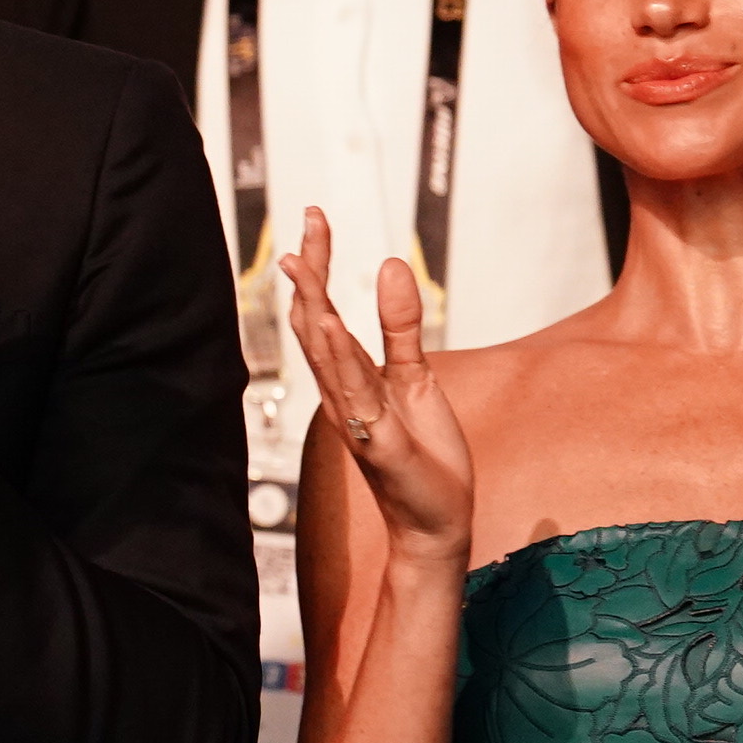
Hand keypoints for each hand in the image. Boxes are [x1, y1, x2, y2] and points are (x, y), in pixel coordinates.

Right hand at [281, 208, 473, 566]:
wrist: (437, 522)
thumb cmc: (423, 455)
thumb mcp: (418, 378)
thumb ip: (402, 326)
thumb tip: (390, 267)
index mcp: (350, 378)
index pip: (321, 313)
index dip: (317, 266)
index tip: (313, 220)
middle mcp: (342, 394)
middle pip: (314, 323)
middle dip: (311, 272)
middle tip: (310, 219)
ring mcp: (355, 418)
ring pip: (325, 355)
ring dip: (314, 307)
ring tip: (304, 261)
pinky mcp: (377, 442)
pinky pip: (354, 395)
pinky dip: (339, 359)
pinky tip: (331, 326)